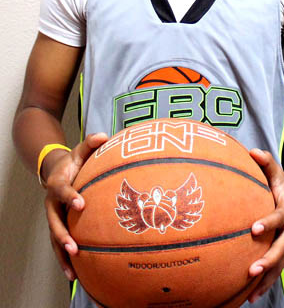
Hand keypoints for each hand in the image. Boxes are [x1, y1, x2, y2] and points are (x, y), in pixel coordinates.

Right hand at [43, 133, 107, 280]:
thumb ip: (91, 143)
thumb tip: (104, 135)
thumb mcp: (81, 150)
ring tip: (72, 272)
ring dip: (62, 255)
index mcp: (58, 184)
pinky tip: (74, 275)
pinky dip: (65, 259)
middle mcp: (52, 203)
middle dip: (63, 236)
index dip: (70, 197)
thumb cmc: (73, 161)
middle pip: (54, 222)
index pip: (62, 191)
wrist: (56, 170)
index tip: (81, 204)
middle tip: (74, 248)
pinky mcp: (58, 225)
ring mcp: (54, 216)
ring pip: (55, 238)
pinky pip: (60, 244)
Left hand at [247, 149, 283, 302]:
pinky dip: (265, 283)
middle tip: (252, 269)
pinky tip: (250, 296)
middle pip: (282, 248)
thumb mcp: (277, 171)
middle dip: (268, 260)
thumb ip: (266, 162)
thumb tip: (252, 151)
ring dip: (266, 279)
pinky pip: (276, 269)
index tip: (254, 228)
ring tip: (250, 293)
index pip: (279, 218)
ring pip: (280, 264)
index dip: (268, 223)